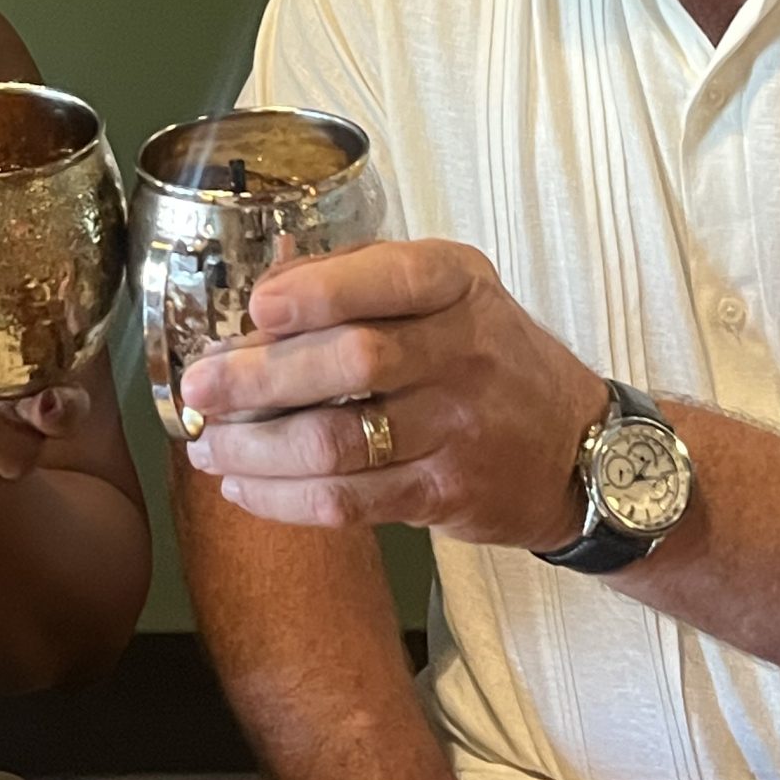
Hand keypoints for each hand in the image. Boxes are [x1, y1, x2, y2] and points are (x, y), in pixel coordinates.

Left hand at [179, 239, 609, 548]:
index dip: (319, 293)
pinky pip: (349, 501)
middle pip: (353, 362)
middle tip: (198, 390)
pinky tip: (243, 488)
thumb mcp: (449, 292)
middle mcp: (465, 351)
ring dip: (257, 449)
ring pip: (340, 442)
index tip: (257, 308)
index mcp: (459, 284)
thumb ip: (360, 279)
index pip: (390, 278)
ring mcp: (458, 428)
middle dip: (261, 378)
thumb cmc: (488, 355)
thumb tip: (264, 291)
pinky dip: (284, 499)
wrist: (580, 449)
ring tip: (207, 447)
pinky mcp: (445, 494)